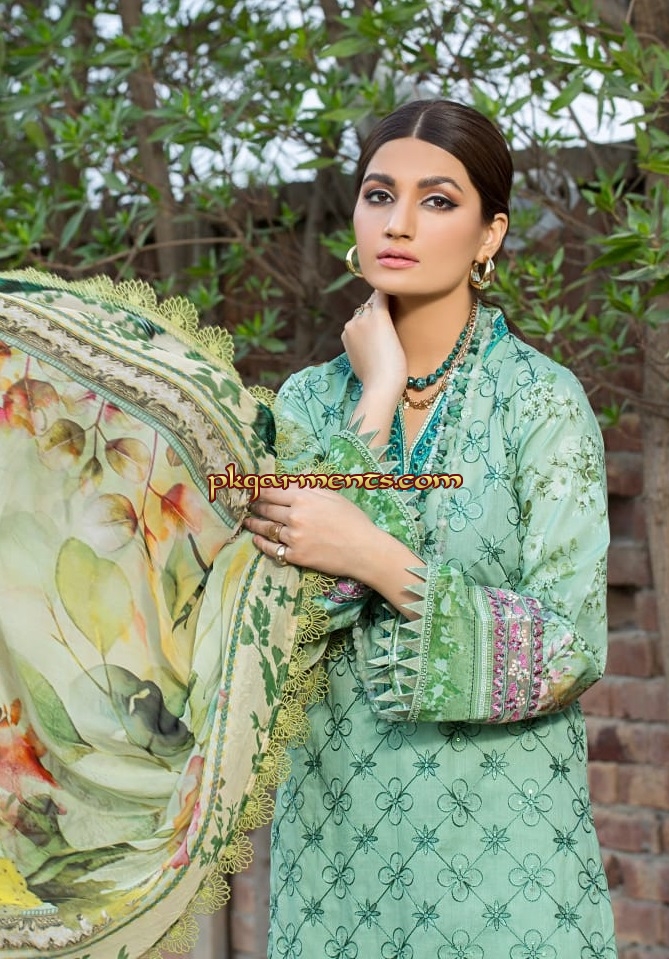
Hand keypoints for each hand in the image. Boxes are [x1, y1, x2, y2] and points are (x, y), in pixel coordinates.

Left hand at [243, 484, 425, 617]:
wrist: (364, 550)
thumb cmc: (353, 520)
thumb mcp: (333, 495)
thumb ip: (310, 485)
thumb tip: (293, 478)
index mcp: (303, 497)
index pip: (272, 491)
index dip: (259, 489)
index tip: (250, 489)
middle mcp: (295, 516)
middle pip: (266, 509)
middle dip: (255, 505)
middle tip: (246, 504)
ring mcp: (294, 537)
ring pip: (266, 529)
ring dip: (254, 524)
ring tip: (247, 521)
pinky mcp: (295, 556)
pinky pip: (272, 549)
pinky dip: (262, 544)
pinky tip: (257, 540)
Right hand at [342, 291, 405, 445]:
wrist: (381, 386)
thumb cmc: (377, 380)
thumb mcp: (363, 363)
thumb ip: (364, 349)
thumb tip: (372, 347)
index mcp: (346, 334)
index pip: (359, 318)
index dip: (372, 317)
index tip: (386, 319)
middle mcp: (351, 323)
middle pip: (366, 307)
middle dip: (378, 306)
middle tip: (396, 305)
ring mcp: (363, 319)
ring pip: (374, 300)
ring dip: (385, 298)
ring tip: (400, 295)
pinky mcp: (379, 317)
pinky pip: (383, 296)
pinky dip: (390, 292)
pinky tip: (401, 289)